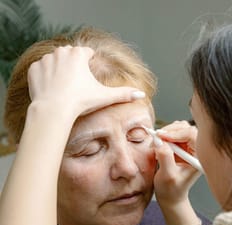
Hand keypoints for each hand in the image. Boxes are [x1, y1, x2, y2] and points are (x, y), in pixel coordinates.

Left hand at [27, 46, 144, 124]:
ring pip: (56, 63)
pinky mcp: (35, 68)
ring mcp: (46, 59)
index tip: (87, 80)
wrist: (54, 111)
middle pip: (71, 57)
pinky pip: (42, 70)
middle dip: (74, 69)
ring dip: (59, 72)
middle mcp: (61, 52)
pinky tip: (51, 91)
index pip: (87, 54)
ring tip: (64, 90)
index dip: (89, 67)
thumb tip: (142, 95)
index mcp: (79, 54)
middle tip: (76, 87)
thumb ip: (123, 94)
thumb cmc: (80, 103)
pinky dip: (46, 78)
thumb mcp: (104, 97)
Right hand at [153, 120, 200, 206]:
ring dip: (165, 133)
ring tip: (156, 144)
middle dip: (169, 131)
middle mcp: (195, 149)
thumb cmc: (171, 190)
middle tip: (156, 138)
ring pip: (178, 129)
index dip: (175, 132)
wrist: (170, 196)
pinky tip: (159, 146)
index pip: (191, 134)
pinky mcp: (180, 147)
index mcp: (198, 156)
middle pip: (185, 128)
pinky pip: (172, 134)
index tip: (161, 136)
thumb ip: (165, 158)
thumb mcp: (167, 175)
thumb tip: (161, 142)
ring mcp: (188, 147)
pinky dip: (164, 137)